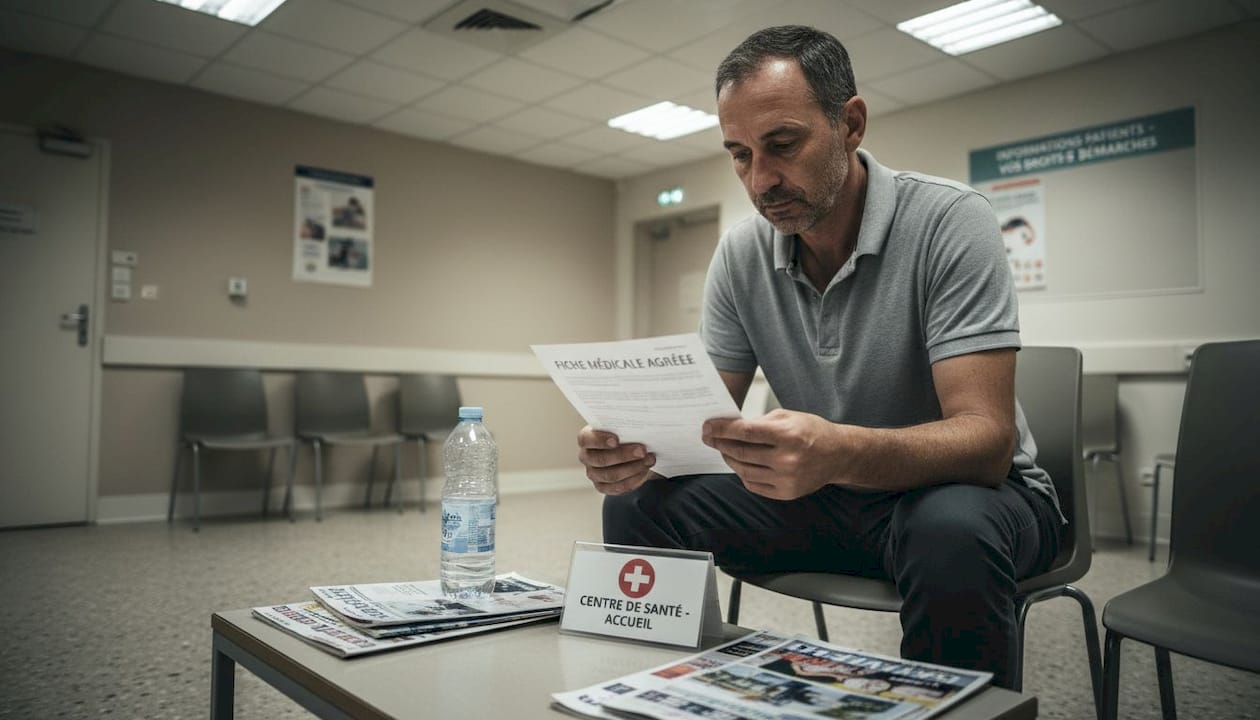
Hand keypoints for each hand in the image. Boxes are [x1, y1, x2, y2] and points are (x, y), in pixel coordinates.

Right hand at [577, 425, 657, 495]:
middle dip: (624, 455)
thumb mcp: (622, 425)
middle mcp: (586, 457)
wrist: (629, 447)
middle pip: (601, 460)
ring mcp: (594, 474)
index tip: (616, 440)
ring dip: (633, 468)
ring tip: (649, 459)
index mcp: (586, 438)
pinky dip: (634, 479)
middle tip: (642, 450)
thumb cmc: (624, 432)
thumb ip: (625, 425)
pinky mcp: (603, 486)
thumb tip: (641, 425)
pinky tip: (645, 470)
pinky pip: (618, 487)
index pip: (586, 439)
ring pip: (611, 475)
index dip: (600, 440)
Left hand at [702, 409, 845, 499]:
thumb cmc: (812, 431)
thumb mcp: (788, 416)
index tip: (707, 427)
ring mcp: (787, 479)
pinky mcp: (786, 493)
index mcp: (788, 435)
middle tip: (710, 438)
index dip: (722, 429)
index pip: (745, 432)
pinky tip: (741, 464)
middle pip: (741, 452)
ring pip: (744, 470)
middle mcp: (787, 459)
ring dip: (730, 459)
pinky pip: (753, 485)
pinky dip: (743, 474)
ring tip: (725, 450)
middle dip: (721, 444)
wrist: (839, 455)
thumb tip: (731, 428)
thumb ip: (760, 422)